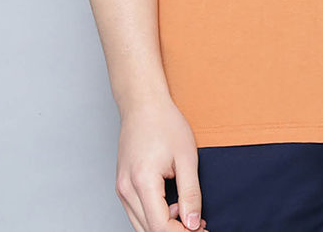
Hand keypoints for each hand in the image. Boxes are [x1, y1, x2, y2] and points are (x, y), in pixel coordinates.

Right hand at [115, 96, 211, 230]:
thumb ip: (190, 194)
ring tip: (188, 214)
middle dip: (175, 231)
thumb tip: (193, 224)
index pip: (160, 227)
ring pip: (140, 225)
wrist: (143, 103)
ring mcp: (121, 188)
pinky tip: (172, 206)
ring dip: (164, 226)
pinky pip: (136, 212)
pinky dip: (154, 216)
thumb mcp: (186, 157)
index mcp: (142, 181)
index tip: (202, 231)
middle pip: (148, 230)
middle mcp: (125, 189)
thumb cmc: (165, 123)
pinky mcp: (122, 185)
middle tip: (199, 225)